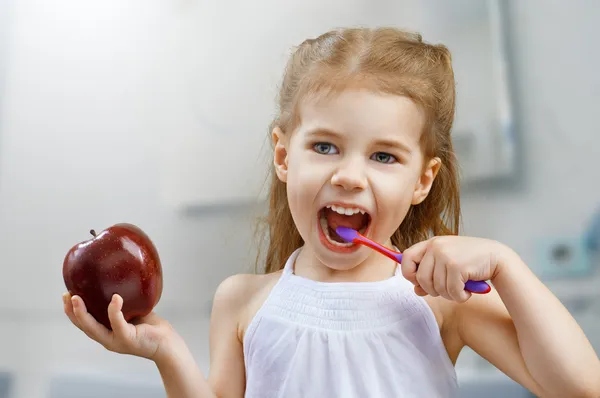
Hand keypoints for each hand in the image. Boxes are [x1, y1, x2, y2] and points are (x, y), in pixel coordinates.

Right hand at [63, 292, 177, 360]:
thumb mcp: (133, 312)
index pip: (83, 324)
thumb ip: (123, 302)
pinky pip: (118, 324)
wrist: (167, 343)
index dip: (71, 312)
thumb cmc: (151, 327)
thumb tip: (117, 280)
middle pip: (83, 327)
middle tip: (67, 295)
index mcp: (107, 333)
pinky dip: (114, 311)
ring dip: (83, 313)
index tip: (66, 295)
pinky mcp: (128, 339)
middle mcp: (108, 339)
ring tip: (77, 298)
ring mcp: (116, 340)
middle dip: (72, 311)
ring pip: (93, 328)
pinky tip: (115, 298)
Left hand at [401, 236, 506, 301]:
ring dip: (449, 295)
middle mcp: (436, 246)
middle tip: (447, 289)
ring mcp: (446, 255)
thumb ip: (430, 275)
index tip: (419, 282)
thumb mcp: (446, 263)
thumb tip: (417, 291)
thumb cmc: (470, 261)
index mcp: (431, 243)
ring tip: (460, 288)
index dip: (409, 274)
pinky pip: (452, 292)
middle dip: (433, 290)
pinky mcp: (457, 266)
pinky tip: (467, 291)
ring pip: (436, 288)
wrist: (496, 257)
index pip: (406, 258)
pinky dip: (460, 297)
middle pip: (421, 278)